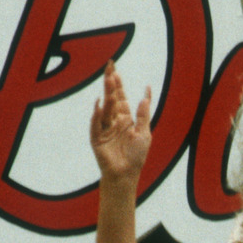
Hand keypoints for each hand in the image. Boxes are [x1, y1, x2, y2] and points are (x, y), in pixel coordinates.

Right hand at [90, 60, 152, 184]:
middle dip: (111, 84)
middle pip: (112, 99)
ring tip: (108, 80)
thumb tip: (145, 96)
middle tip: (110, 68)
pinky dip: (97, 115)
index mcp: (125, 118)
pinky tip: (99, 104)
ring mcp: (104, 129)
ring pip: (106, 108)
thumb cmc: (136, 156)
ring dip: (107, 95)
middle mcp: (114, 121)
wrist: (126, 174)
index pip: (121, 98)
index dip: (118, 85)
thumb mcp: (144, 133)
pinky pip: (96, 125)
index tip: (115, 70)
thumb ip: (143, 115)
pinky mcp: (97, 138)